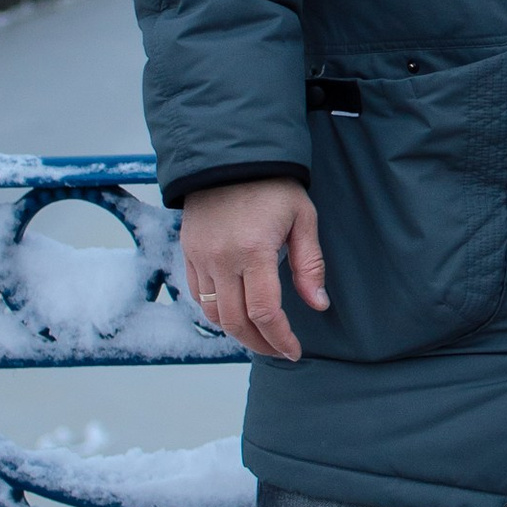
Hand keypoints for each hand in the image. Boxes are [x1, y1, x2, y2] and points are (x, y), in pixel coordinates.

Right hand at [181, 179, 326, 362]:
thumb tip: (318, 305)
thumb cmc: (273, 185)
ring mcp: (201, 257)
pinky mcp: (189, 253)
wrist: (230, 155)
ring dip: (237, 333)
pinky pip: (198, 296)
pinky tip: (236, 315)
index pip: (265, 312)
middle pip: (236, 322)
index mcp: (254, 250)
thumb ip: (310, 264)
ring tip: (260, 337)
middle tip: (279, 350)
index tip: (294, 351)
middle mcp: (222, 259)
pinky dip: (216, 313)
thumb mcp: (303, 218)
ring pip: (213, 315)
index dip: (280, 339)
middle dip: (260, 344)